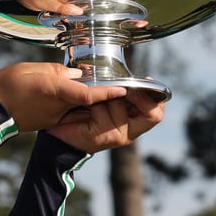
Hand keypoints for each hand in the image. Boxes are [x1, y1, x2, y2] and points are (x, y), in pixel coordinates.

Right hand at [0, 63, 126, 131]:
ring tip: (105, 88)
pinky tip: (80, 94)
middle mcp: (58, 108)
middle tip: (122, 86)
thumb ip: (56, 71)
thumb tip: (76, 75)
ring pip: (80, 108)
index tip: (124, 88)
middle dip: (106, 96)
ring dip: (93, 101)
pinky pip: (69, 111)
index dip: (107, 92)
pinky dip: (78, 104)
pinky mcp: (49, 121)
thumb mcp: (30, 69)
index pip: (87, 94)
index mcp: (53, 92)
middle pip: (89, 103)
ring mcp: (54, 117)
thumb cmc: (5, 86)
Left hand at [47, 87, 165, 152]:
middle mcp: (130, 131)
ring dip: (105, 97)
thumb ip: (119, 89)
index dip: (154, 94)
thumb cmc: (80, 112)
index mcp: (133, 121)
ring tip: (90, 102)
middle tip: (122, 88)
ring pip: (121, 105)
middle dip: (137, 96)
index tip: (146, 80)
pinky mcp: (103, 137)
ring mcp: (119, 136)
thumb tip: (136, 77)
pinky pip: (102, 111)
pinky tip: (84, 108)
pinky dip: (92, 105)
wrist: (58, 131)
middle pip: (153, 115)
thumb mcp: (104, 97)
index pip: (157, 111)